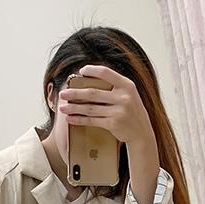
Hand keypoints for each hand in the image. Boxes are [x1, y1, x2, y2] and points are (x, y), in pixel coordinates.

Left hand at [59, 66, 157, 195]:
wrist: (142, 133)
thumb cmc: (131, 111)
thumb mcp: (129, 94)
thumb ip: (114, 87)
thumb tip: (89, 81)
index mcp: (127, 85)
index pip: (106, 72)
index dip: (92, 70)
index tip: (80, 71)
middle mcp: (123, 97)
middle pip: (93, 93)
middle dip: (75, 93)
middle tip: (63, 93)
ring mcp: (119, 111)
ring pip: (90, 108)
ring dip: (73, 107)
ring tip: (62, 107)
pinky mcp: (113, 124)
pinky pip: (92, 120)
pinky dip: (79, 119)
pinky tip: (70, 118)